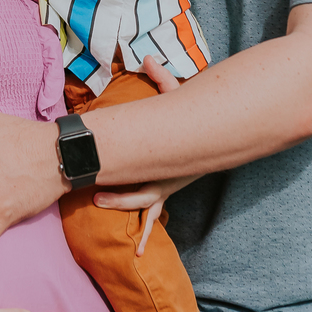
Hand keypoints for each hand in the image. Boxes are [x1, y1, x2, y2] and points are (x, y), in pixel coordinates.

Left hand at [97, 56, 190, 254]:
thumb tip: (147, 57)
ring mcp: (169, 187)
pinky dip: (147, 234)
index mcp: (164, 156)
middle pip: (141, 194)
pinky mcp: (169, 193)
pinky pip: (157, 216)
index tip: (98, 176)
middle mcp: (167, 175)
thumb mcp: (178, 97)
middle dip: (120, 199)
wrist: (215, 137)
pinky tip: (138, 254)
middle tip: (96, 200)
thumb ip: (162, 79)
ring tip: (130, 247)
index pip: (140, 167)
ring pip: (150, 209)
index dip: (120, 174)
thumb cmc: (190, 118)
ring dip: (139, 227)